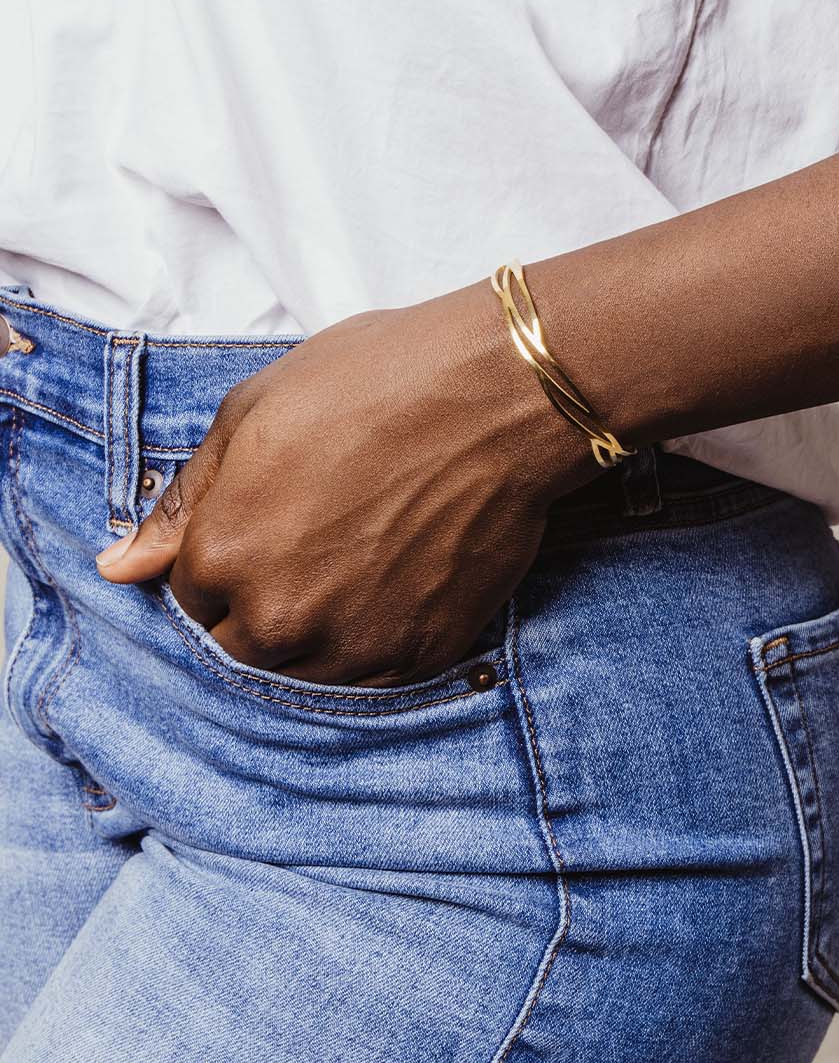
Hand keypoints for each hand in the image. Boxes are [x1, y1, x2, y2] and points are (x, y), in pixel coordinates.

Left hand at [94, 279, 597, 684]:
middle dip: (259, 607)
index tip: (267, 527)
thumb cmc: (376, 381)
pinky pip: (371, 681)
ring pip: (302, 674)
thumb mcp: (253, 412)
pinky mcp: (421, 654)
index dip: (224, 561)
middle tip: (314, 548)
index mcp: (223, 554)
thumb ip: (183, 501)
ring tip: (356, 565)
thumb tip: (116, 569)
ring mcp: (354, 642)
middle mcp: (280, 616)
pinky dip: (372, 645)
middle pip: (238, 648)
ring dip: (315, 633)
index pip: (189, 598)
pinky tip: (394, 585)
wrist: (497, 397)